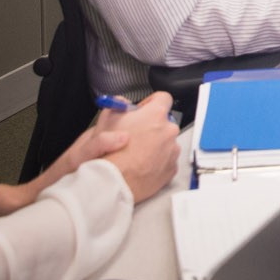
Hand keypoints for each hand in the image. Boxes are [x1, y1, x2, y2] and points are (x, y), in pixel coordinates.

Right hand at [65, 92, 180, 204]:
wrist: (112, 181)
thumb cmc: (109, 150)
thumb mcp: (107, 118)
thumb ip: (119, 105)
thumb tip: (124, 103)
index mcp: (156, 114)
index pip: (163, 98)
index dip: (150, 103)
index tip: (142, 111)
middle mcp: (169, 131)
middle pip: (165, 123)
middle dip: (152, 127)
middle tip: (135, 136)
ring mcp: (172, 151)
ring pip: (167, 143)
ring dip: (155, 146)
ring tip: (136, 154)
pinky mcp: (171, 169)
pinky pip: (167, 161)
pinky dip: (157, 162)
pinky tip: (141, 166)